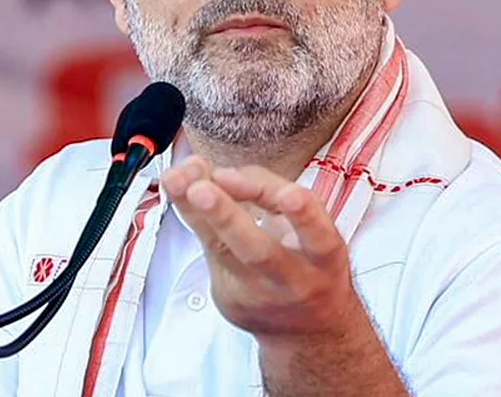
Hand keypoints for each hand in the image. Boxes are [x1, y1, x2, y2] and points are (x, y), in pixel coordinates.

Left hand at [161, 155, 359, 341]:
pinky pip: (207, 251)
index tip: (288, 195)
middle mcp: (291, 279)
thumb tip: (222, 174)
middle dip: (227, 216)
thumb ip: (272, 194)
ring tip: (177, 182)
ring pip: (222, 252)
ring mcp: (255, 293)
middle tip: (202, 189)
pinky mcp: (229, 299)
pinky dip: (192, 216)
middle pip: (258, 251)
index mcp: (323, 258)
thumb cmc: (310, 263)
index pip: (318, 236)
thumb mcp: (312, 226)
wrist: (307, 327)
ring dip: (196, 213)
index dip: (304, 216)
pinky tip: (179, 192)